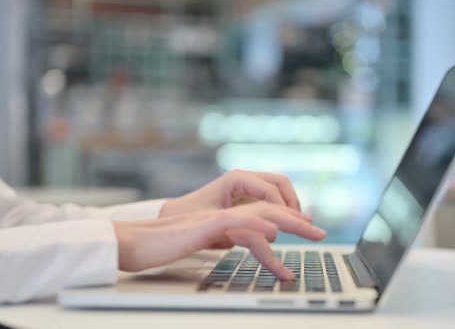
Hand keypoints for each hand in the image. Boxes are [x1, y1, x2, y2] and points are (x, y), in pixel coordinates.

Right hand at [113, 202, 325, 278]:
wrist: (134, 242)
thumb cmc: (163, 244)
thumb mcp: (201, 242)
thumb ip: (224, 236)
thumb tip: (247, 241)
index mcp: (224, 216)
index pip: (262, 214)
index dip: (286, 220)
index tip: (307, 230)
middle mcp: (223, 212)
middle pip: (267, 210)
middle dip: (297, 221)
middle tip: (321, 232)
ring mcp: (214, 217)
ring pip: (258, 213)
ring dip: (286, 222)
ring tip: (309, 231)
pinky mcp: (203, 226)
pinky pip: (235, 221)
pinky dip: (256, 225)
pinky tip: (272, 232)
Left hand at [160, 170, 302, 216]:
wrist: (176, 216)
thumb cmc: (190, 219)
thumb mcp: (214, 223)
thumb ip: (241, 225)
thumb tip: (269, 233)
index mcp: (237, 178)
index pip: (270, 189)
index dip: (282, 208)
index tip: (287, 227)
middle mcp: (245, 178)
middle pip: (281, 183)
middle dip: (293, 203)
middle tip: (303, 224)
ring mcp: (247, 186)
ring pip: (280, 189)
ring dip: (290, 206)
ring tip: (299, 225)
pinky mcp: (248, 196)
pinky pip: (272, 198)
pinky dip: (282, 209)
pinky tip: (286, 226)